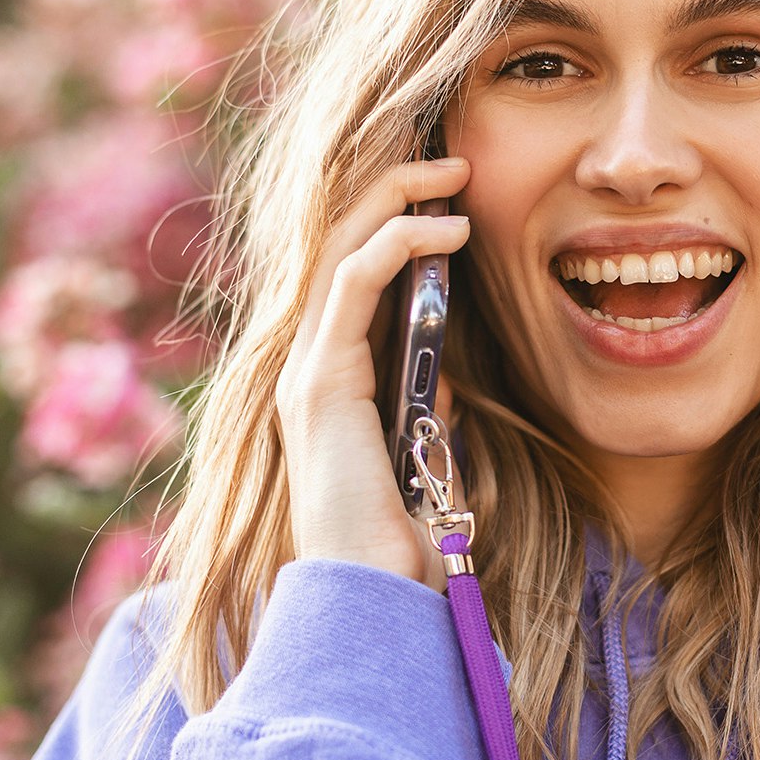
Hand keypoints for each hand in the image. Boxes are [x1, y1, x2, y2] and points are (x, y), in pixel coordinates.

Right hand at [275, 156, 470, 590]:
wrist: (375, 597)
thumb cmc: (400, 541)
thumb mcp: (420, 454)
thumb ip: (420, 406)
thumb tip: (442, 372)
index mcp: (328, 379)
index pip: (350, 274)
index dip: (394, 224)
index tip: (454, 198)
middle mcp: (304, 365)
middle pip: (337, 246)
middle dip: (392, 191)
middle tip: (454, 161)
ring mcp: (304, 369)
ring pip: (340, 247)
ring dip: (397, 198)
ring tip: (455, 173)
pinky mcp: (320, 378)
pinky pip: (354, 281)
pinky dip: (400, 241)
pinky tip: (448, 228)